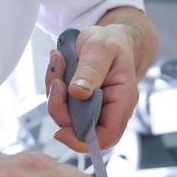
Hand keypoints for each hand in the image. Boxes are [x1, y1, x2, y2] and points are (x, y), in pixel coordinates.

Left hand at [45, 24, 139, 152]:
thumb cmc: (110, 42)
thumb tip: (78, 93)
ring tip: (59, 61)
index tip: (61, 132)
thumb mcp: (102, 48)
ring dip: (55, 91)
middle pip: (79, 128)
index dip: (84, 140)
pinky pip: (58, 102)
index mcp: (122, 99)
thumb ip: (91, 70)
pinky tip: (59, 62)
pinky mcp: (77, 101)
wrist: (107, 37)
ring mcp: (91, 106)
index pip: (108, 135)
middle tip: (56, 80)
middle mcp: (108, 108)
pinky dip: (53, 84)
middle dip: (60, 107)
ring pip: (65, 115)